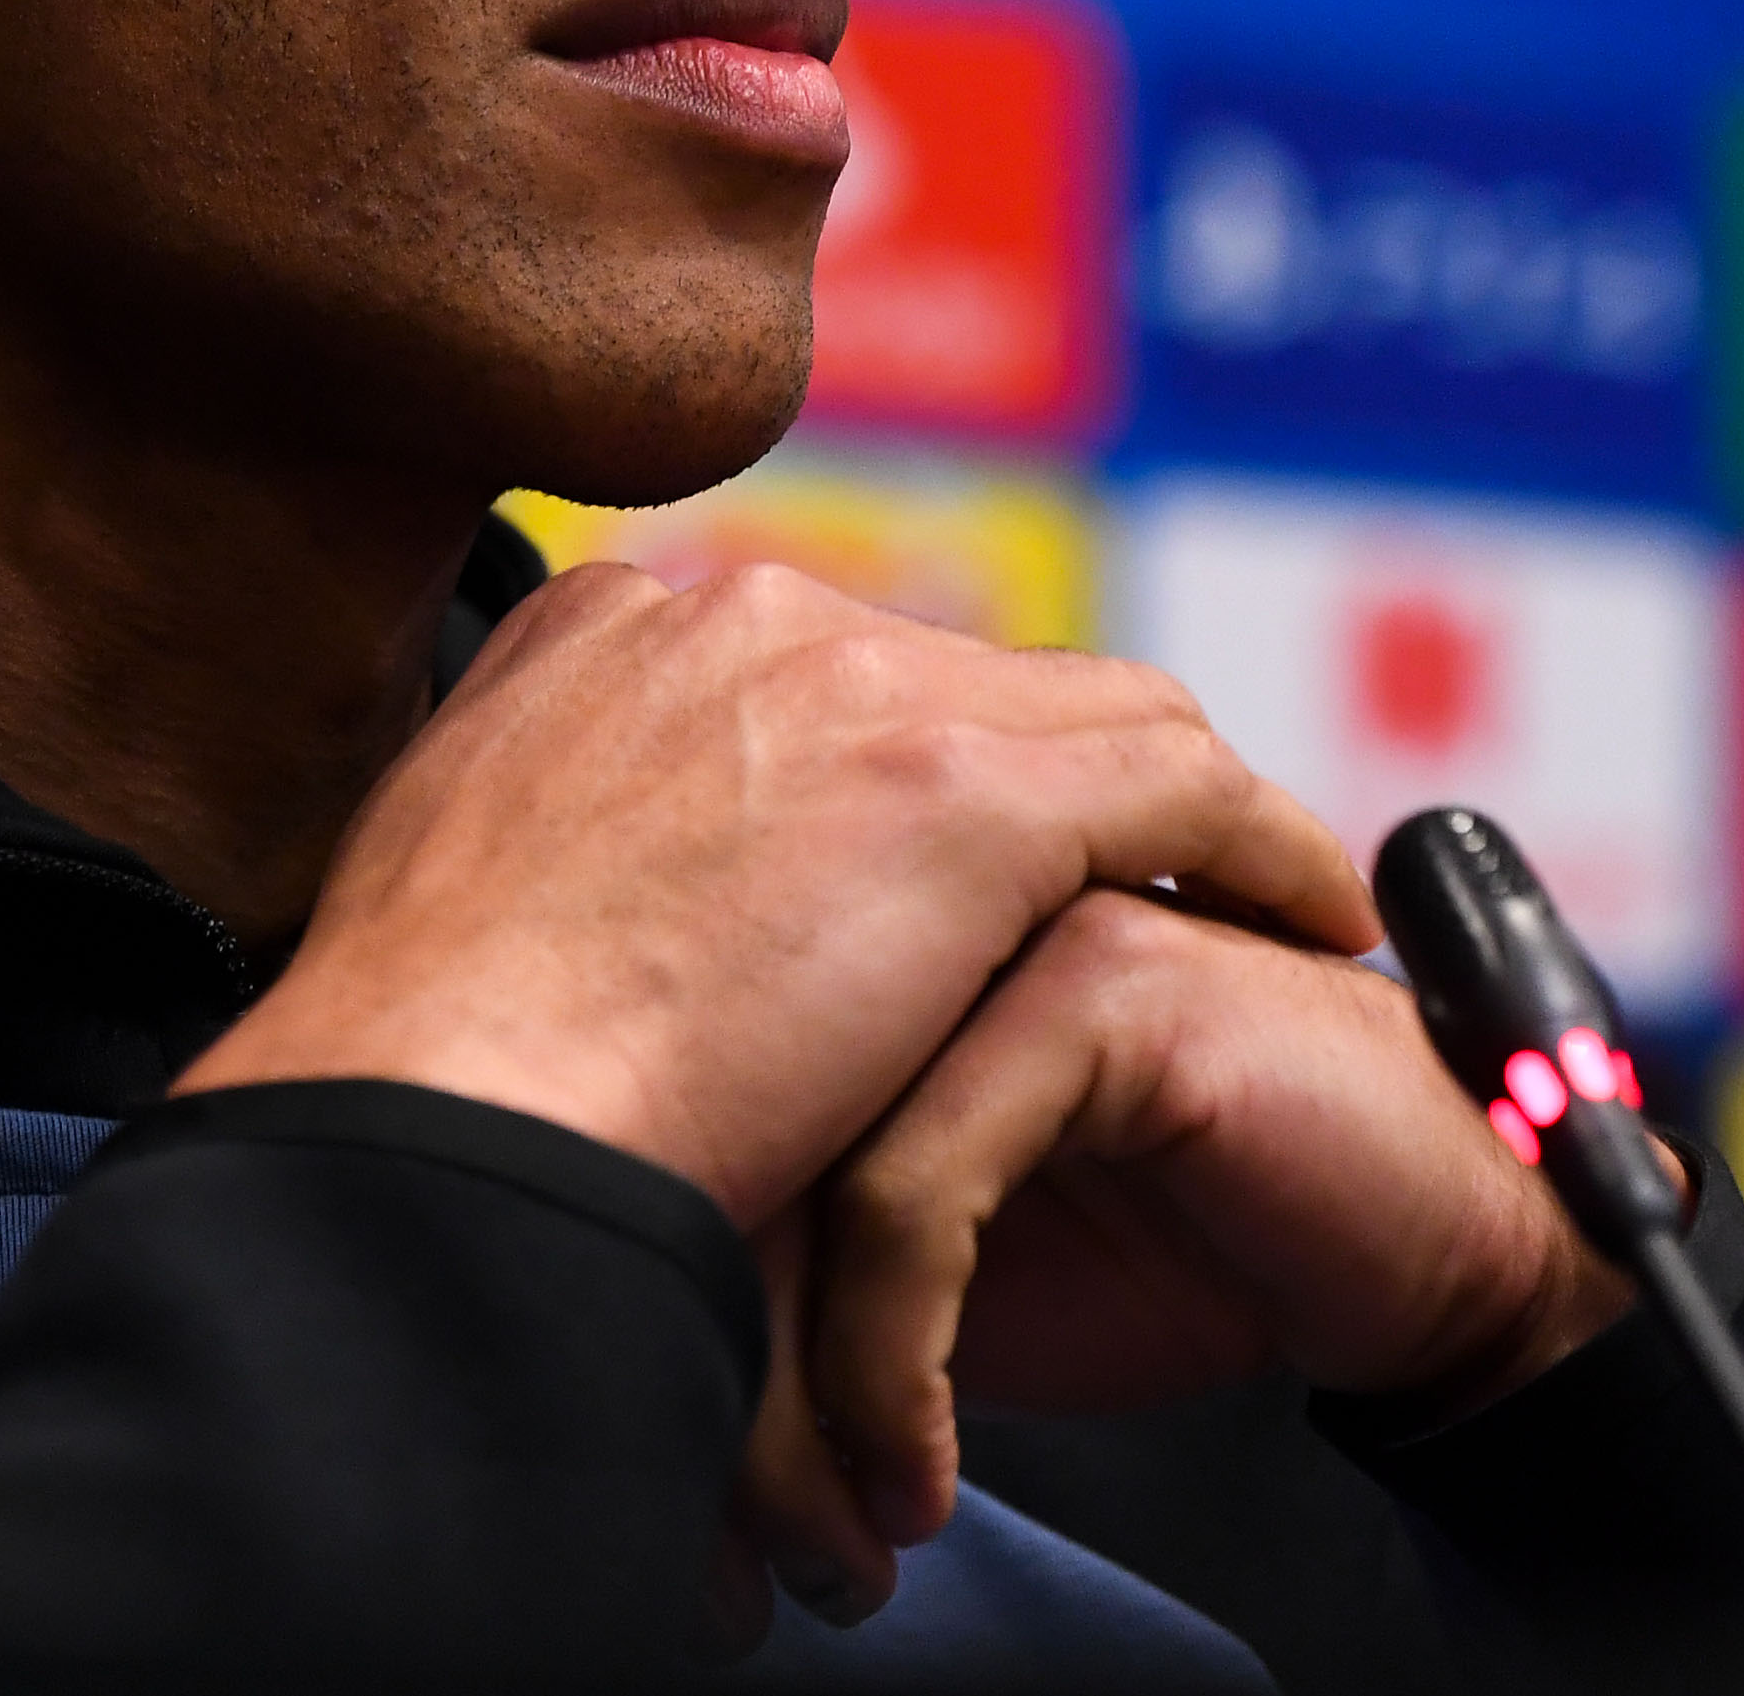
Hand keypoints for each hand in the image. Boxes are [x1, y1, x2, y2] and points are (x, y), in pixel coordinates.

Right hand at [172, 561, 1378, 1226]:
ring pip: (1085, 709)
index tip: (942, 871)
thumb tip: (617, 938)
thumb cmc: (435, 1094)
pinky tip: (1308, 917)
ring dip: (1169, 809)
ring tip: (1243, 899)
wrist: (445, 1129)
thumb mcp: (471, 919)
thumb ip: (571, 872)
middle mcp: (726, 614)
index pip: (816, 672)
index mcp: (601, 636)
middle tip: (1116, 895)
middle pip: (959, 676)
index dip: (904, 771)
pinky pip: (1180, 781)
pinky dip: (1261, 845)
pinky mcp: (959, 784)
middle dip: (1041, 784)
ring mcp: (843, 677)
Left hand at [742, 890, 1657, 1619]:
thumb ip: (813, 1253)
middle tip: (738, 1551)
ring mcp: (1004, 923)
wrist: (1432, 1242)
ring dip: (803, 1395)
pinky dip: (890, 1365)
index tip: (700, 1508)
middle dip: (724, 1373)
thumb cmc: (1198, 1243)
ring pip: (804, 1167)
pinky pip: (916, 1191)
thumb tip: (657, 1366)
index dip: (676, 1316)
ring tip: (834, 1532)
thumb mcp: (956, 1270)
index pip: (691, 1111)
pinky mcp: (1095, 985)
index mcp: (858, 929)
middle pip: (725, 1131)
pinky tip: (916, 1472)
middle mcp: (912, 896)